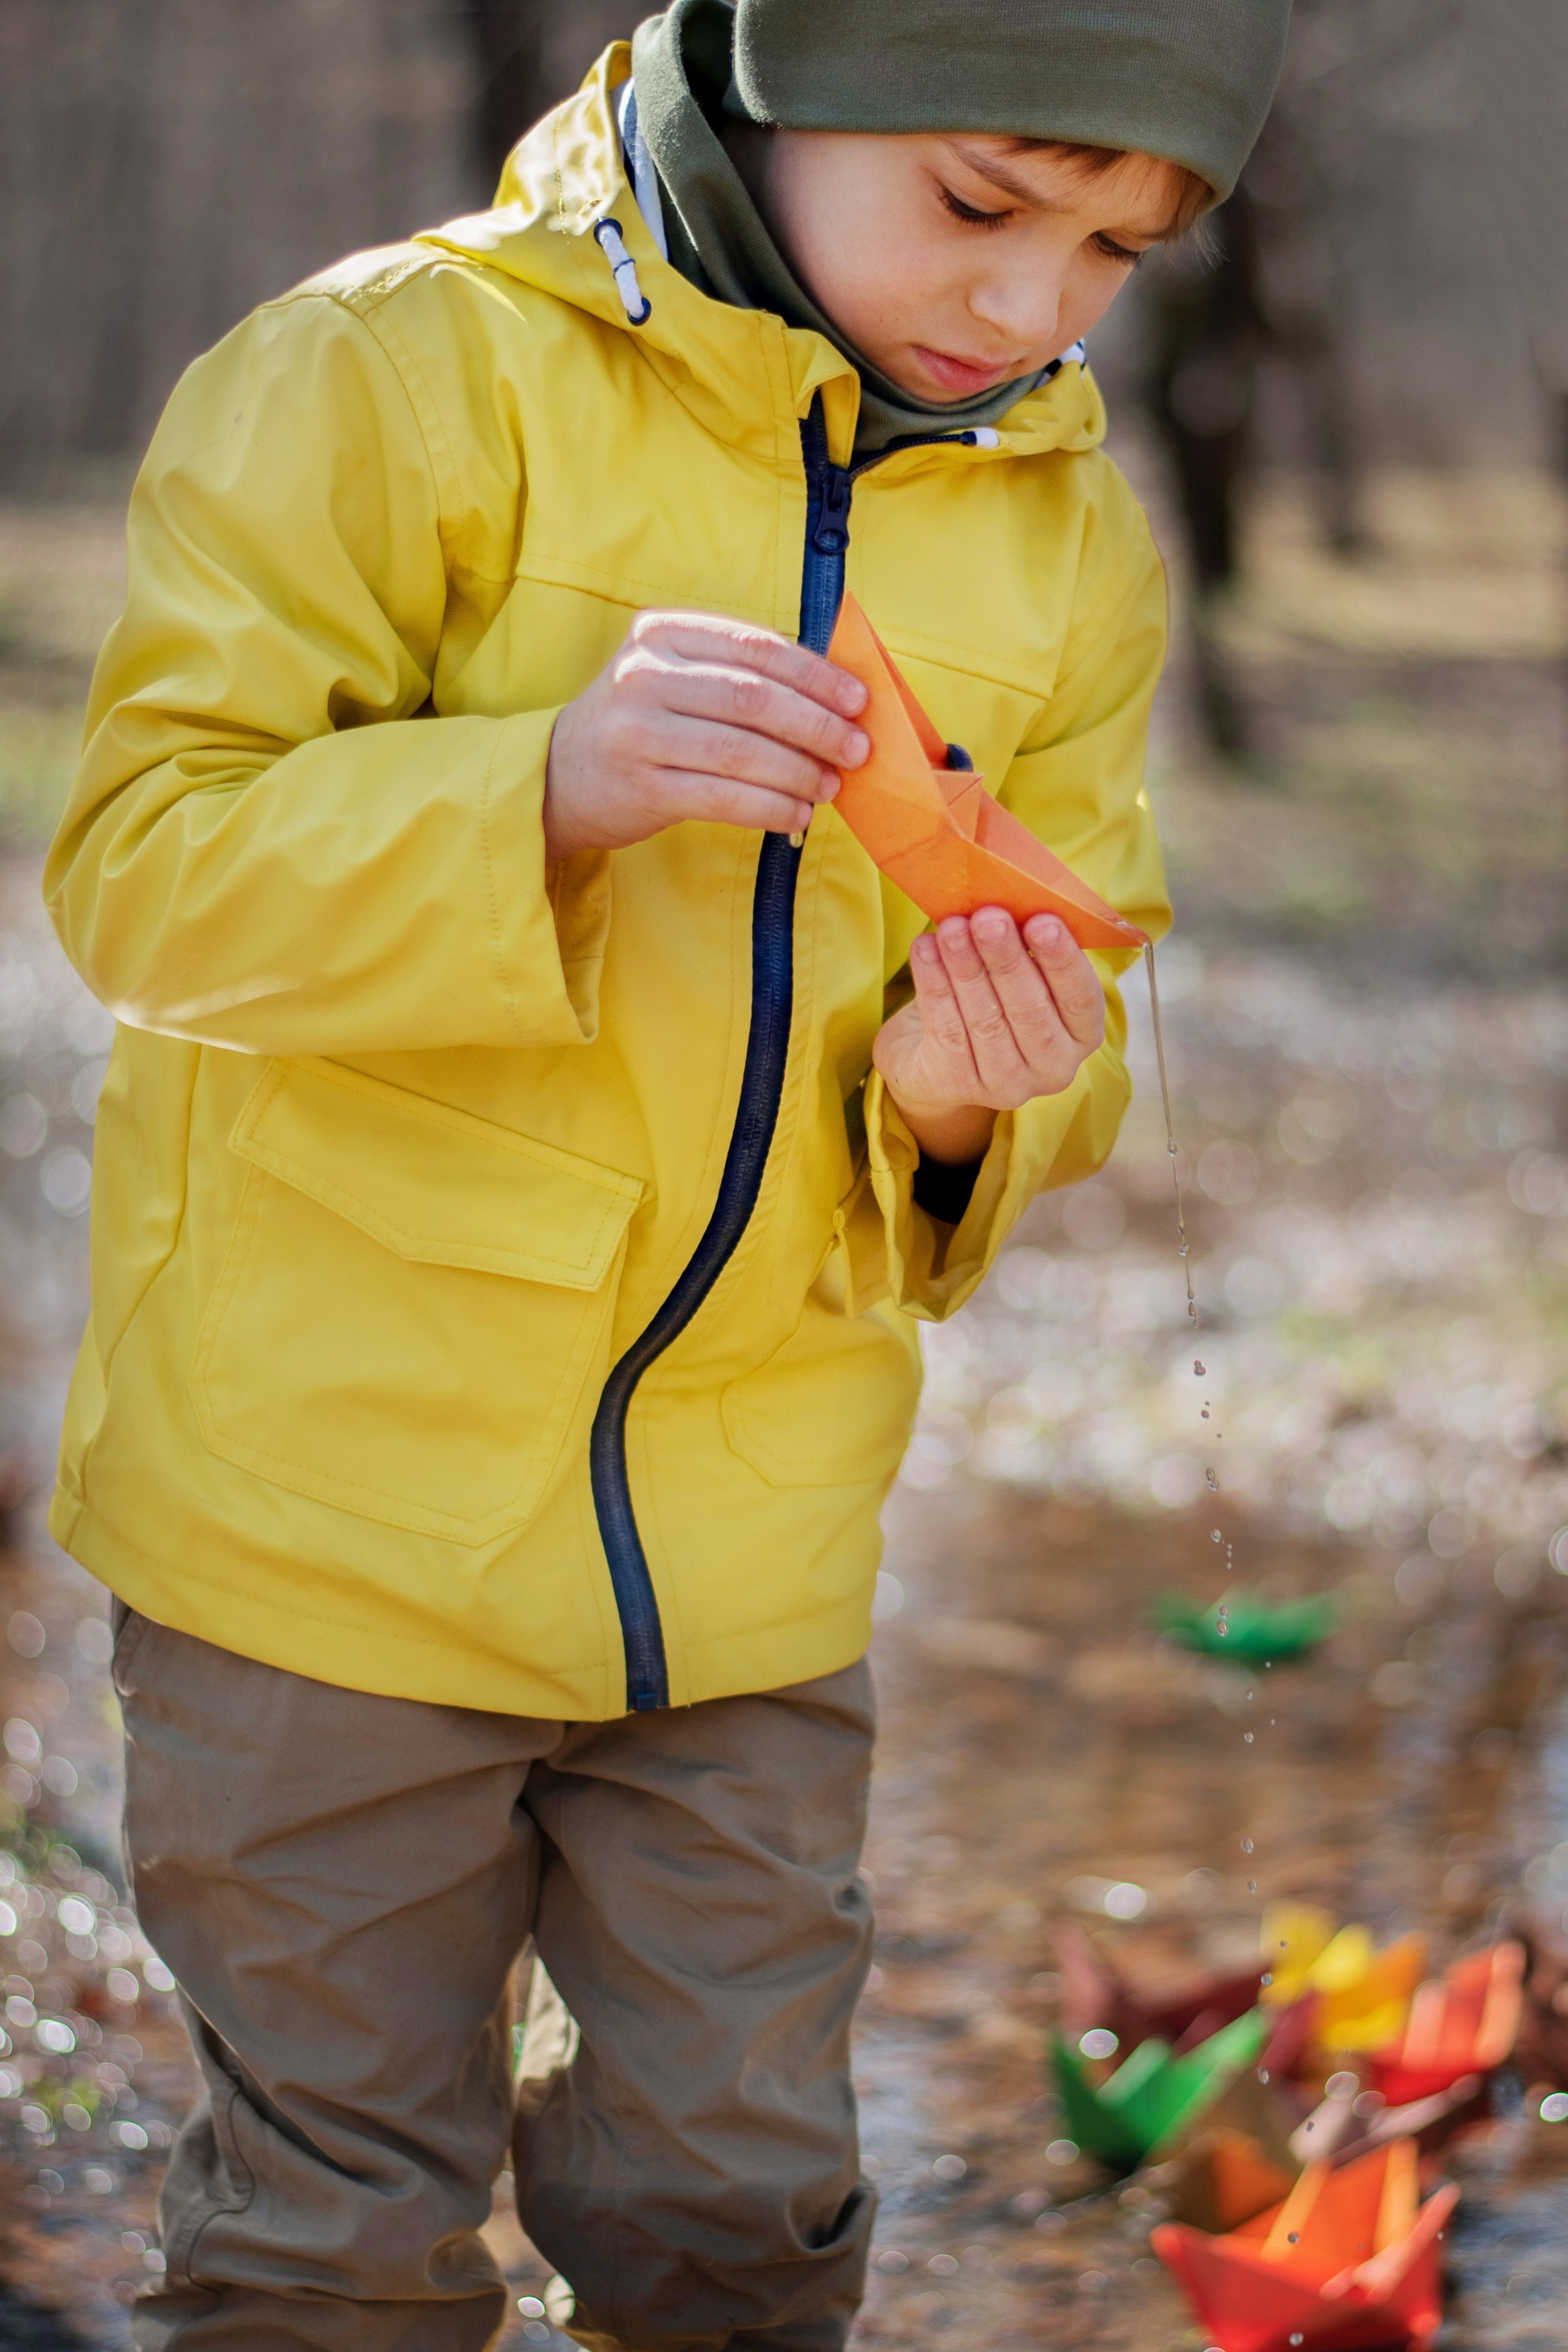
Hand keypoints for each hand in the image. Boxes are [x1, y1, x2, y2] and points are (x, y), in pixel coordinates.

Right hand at [543, 610, 868, 859]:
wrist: (559, 776)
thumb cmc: (641, 723)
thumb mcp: (674, 674)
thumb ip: (737, 672)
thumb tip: (834, 696)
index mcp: (661, 632)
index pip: (756, 647)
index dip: (816, 675)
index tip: (858, 700)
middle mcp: (644, 675)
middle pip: (753, 698)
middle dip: (817, 726)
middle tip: (857, 750)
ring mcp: (638, 732)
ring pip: (742, 751)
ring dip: (799, 772)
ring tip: (831, 786)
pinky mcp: (640, 787)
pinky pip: (723, 797)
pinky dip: (770, 807)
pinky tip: (797, 815)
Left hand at [872, 908, 1104, 1165]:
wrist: (935, 1053)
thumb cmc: (992, 997)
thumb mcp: (1019, 972)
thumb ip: (1026, 944)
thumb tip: (1009, 899)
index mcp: (1081, 1034)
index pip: (1081, 998)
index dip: (1062, 960)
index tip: (1041, 921)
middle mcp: (1053, 1067)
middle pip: (1030, 1010)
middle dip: (1007, 959)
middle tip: (988, 916)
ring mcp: (1007, 1084)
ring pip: (986, 1020)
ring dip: (966, 968)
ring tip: (951, 927)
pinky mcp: (959, 1085)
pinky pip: (946, 1030)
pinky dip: (934, 986)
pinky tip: (925, 950)